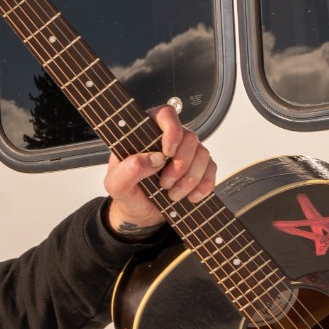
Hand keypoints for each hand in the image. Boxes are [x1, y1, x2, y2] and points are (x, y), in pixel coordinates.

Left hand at [103, 104, 215, 236]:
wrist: (141, 214)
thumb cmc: (128, 193)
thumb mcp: (117, 185)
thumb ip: (129, 169)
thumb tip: (154, 158)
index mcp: (146, 133)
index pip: (165, 114)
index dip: (172, 130)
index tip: (167, 153)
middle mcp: (169, 138)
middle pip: (189, 137)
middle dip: (180, 165)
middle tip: (164, 184)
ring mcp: (187, 151)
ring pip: (203, 154)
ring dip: (190, 178)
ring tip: (173, 194)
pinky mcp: (200, 167)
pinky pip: (211, 169)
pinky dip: (203, 185)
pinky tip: (190, 197)